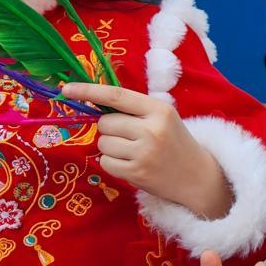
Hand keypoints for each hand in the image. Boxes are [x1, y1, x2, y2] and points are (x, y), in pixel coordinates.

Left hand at [61, 82, 234, 218]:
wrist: (198, 176)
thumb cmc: (175, 142)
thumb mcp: (162, 117)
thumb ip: (133, 110)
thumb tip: (92, 104)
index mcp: (158, 110)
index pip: (116, 96)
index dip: (89, 91)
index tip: (67, 89)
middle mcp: (151, 130)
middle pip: (105, 123)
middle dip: (110, 129)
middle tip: (130, 137)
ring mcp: (144, 153)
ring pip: (103, 143)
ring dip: (111, 148)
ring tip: (133, 152)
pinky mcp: (137, 173)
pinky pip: (105, 162)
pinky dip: (112, 163)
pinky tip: (131, 165)